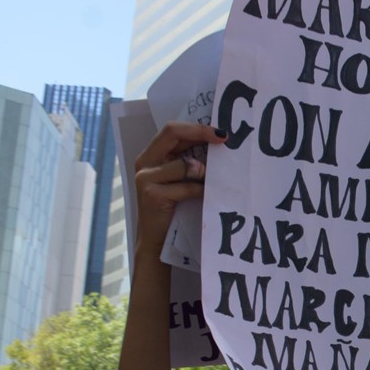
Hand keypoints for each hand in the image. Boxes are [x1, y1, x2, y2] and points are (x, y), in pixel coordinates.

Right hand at [134, 121, 226, 241]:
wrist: (156, 241)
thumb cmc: (173, 209)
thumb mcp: (179, 180)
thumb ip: (189, 160)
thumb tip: (218, 143)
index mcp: (151, 155)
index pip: (172, 129)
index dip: (197, 127)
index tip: (221, 133)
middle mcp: (144, 163)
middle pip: (172, 133)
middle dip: (201, 133)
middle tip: (224, 139)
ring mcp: (146, 178)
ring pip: (185, 164)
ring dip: (204, 174)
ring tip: (210, 184)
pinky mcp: (153, 195)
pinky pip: (188, 186)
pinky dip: (201, 191)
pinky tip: (205, 198)